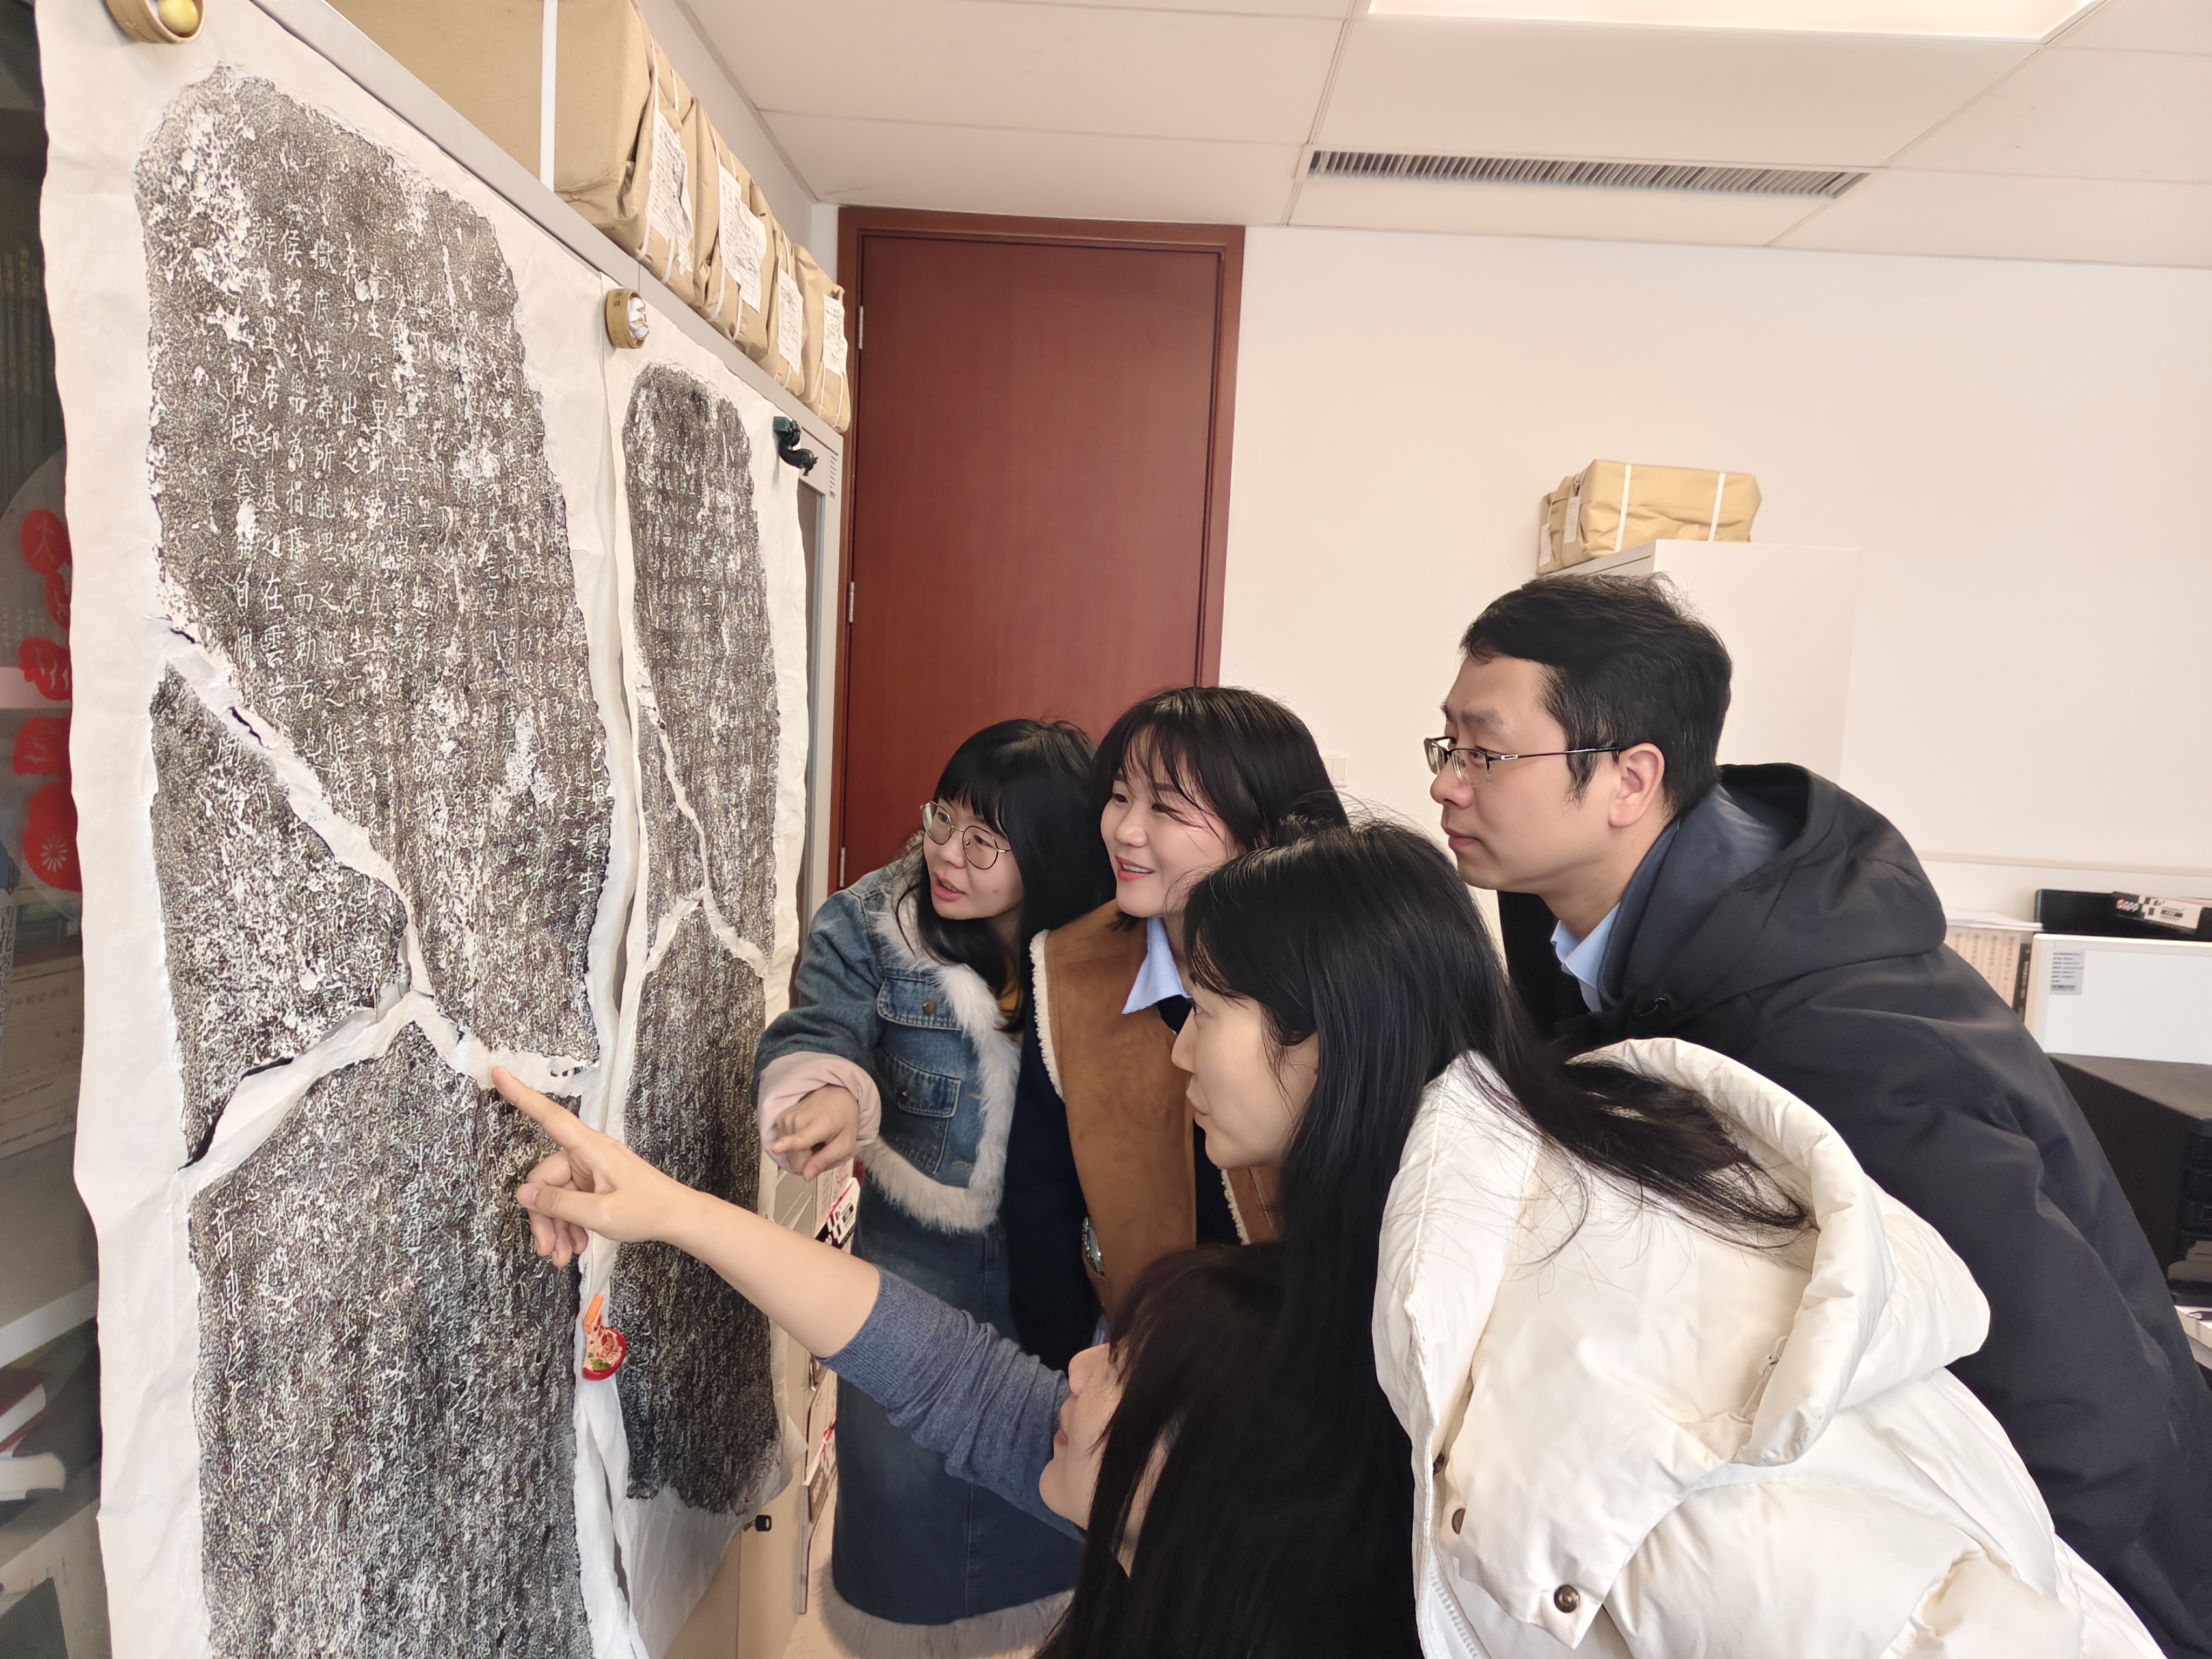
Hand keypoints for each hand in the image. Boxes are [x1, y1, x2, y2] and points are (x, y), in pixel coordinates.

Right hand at [492, 1067, 702, 1266]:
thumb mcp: (600, 1213)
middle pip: (545, 1180)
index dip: (522, 1095)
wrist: (677, 1217)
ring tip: (563, 1255)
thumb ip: (560, 1203)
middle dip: (543, 1217)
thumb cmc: (648, 1210)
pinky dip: (568, 1225)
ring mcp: (590, 1169)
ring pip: (555, 1196)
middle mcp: (588, 1154)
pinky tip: (575, 1246)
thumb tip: (525, 1194)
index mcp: (591, 1149)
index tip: (499, 1073)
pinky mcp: (594, 1183)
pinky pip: (569, 1201)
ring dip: (555, 1227)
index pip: (550, 1117)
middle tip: (548, 1249)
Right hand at [769, 1084, 860, 1179]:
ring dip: (802, 1151)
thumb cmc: (843, 1117)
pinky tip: (805, 1133)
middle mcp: (797, 1120)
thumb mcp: (845, 1144)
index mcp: (818, 1125)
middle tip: (821, 1145)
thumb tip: (807, 1175)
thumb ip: (825, 1160)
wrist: (836, 1095)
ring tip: (814, 1137)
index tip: (777, 1147)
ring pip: (788, 1155)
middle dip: (808, 1159)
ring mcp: (785, 1119)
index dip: (788, 1145)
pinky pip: (783, 1146)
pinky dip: (794, 1143)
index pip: (799, 1139)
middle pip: (794, 1160)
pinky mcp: (779, 1119)